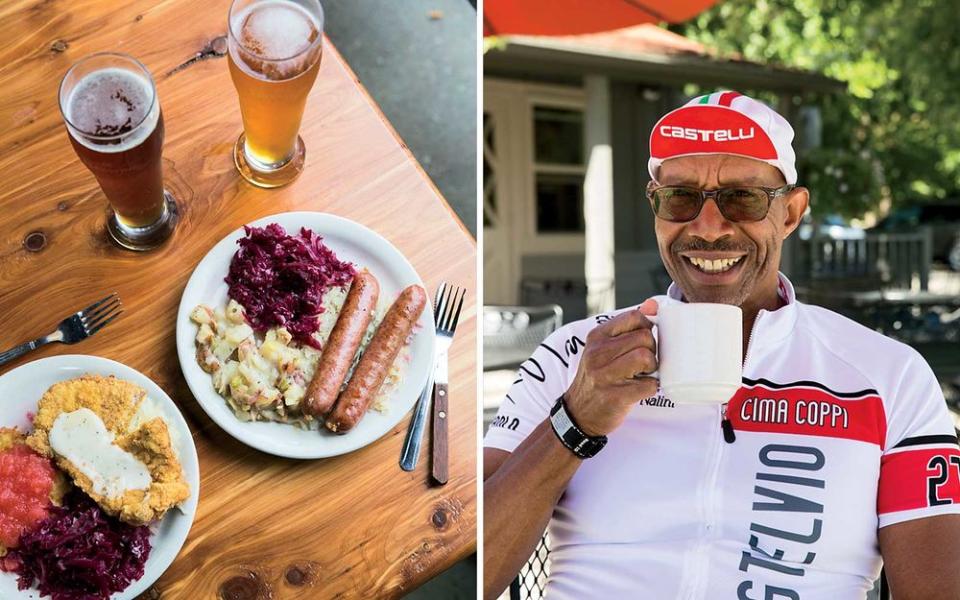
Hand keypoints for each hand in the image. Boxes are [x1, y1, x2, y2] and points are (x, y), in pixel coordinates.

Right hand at [563, 299, 658, 436]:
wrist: (578, 413)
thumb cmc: (597, 377)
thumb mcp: (605, 348)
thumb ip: (629, 326)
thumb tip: (653, 305)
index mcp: (597, 336)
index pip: (635, 317)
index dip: (647, 328)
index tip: (642, 342)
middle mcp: (597, 353)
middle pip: (645, 337)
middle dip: (652, 351)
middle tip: (644, 363)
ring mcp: (604, 375)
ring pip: (646, 358)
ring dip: (652, 369)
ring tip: (643, 375)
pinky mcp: (615, 396)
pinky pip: (649, 385)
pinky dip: (650, 388)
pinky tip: (640, 389)